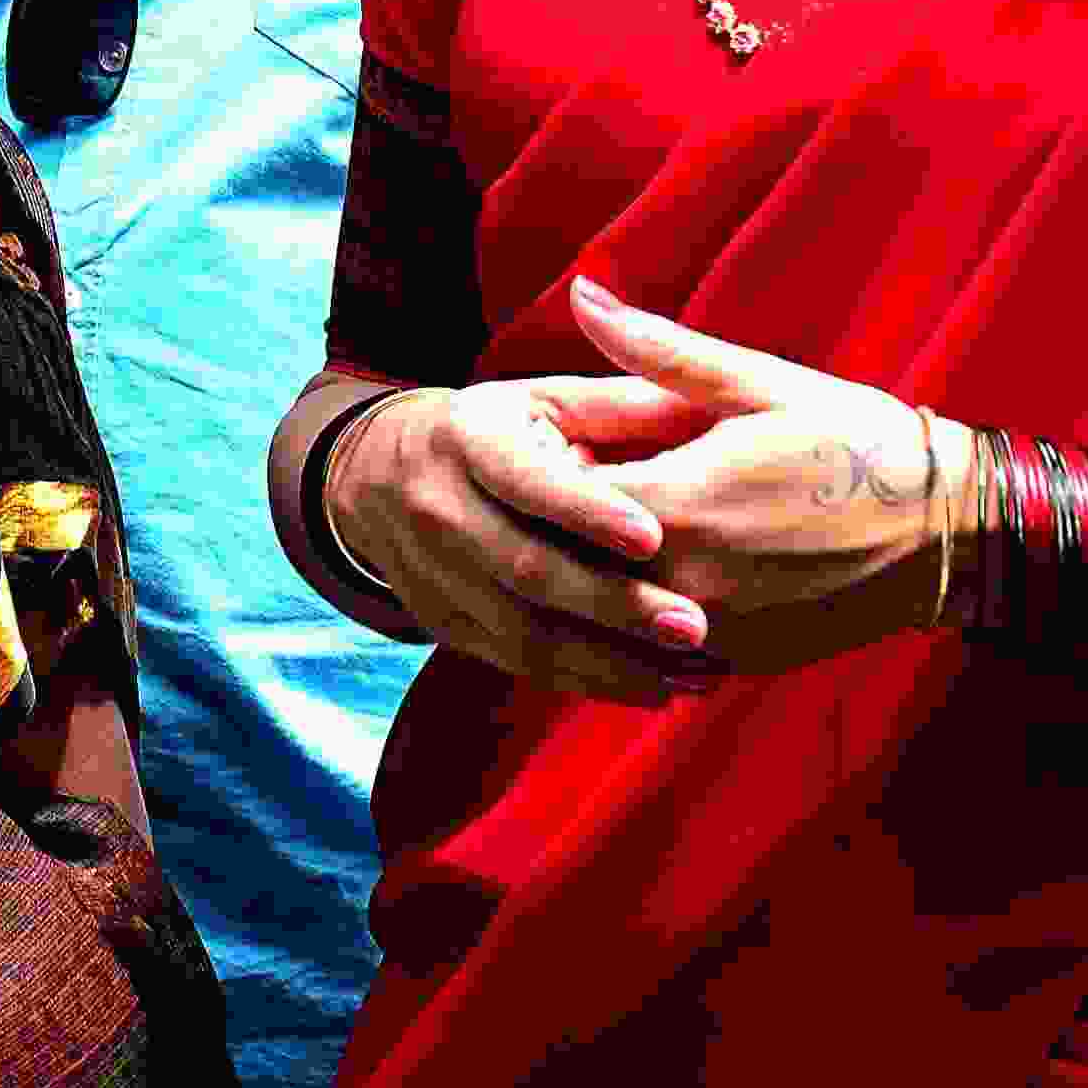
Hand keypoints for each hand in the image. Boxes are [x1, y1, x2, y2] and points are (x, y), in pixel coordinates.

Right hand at [320, 368, 729, 708]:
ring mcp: (436, 575)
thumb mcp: (540, 400)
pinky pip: (518, 664)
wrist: (378, 475)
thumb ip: (618, 407)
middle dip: (613, 604)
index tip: (652, 537)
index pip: (525, 480)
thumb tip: (709, 409)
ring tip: (687, 676)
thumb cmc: (493, 432)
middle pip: (527, 569)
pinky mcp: (443, 624)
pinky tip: (650, 688)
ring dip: (610, 663)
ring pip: (524, 634)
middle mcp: (439, 507)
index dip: (585, 511)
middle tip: (692, 626)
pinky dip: (588, 682)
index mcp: (468, 438)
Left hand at [569, 280, 951, 675]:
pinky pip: (651, 651)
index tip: (539, 449)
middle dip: (549, 533)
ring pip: (606, 617)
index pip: (557, 502)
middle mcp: (686, 581)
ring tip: (586, 539)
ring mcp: (711, 632)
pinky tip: (633, 583)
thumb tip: (580, 294)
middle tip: (546, 498)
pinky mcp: (736, 660)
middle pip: (569, 567)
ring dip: (586, 581)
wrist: (950, 529)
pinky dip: (630, 622)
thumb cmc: (857, 441)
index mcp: (681, 504)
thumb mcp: (759, 383)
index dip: (533, 475)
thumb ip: (658, 349)